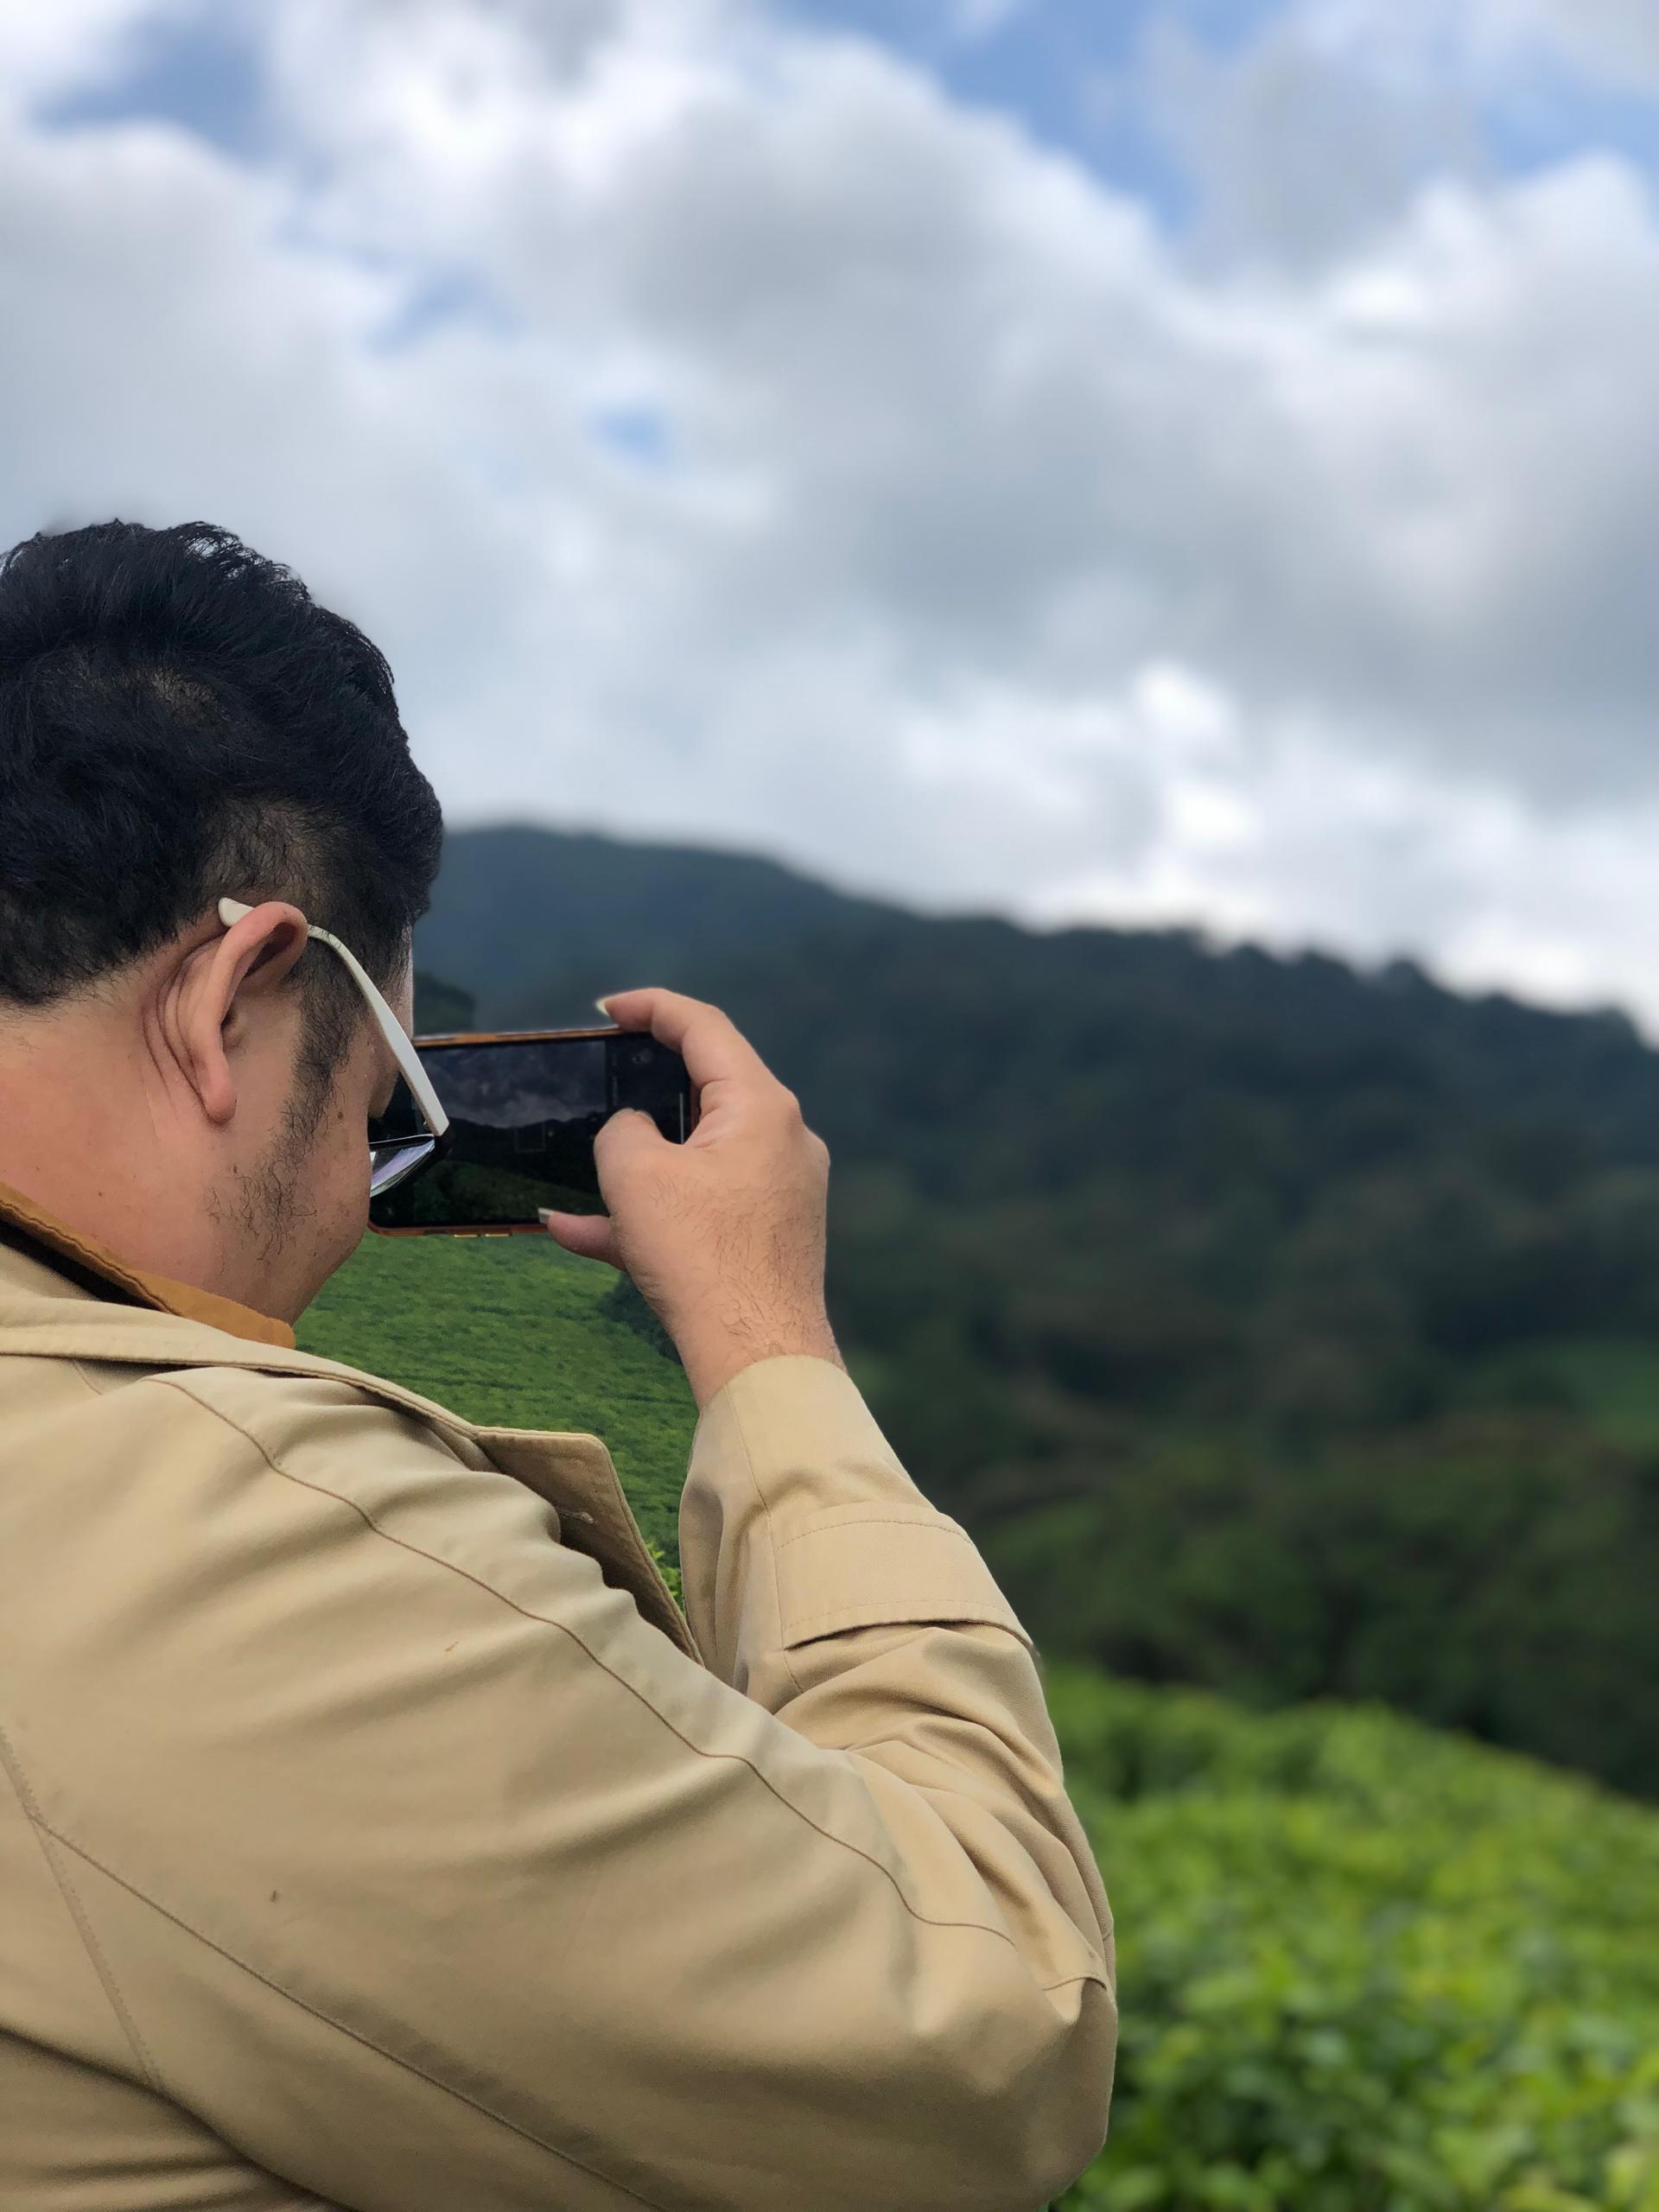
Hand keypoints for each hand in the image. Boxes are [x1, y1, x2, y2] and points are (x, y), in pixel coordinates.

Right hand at [538, 988, 843, 1408]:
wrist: (758, 1357)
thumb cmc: (700, 1255)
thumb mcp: (635, 1175)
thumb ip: (623, 1130)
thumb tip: (634, 1131)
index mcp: (761, 1106)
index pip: (706, 1028)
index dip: (652, 1008)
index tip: (607, 1010)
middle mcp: (783, 1138)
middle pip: (706, 1091)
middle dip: (643, 1088)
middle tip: (599, 1079)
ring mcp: (781, 1190)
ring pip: (696, 1158)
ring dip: (634, 1167)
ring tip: (574, 1171)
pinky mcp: (771, 1235)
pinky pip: (702, 1207)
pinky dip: (651, 1213)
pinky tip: (576, 1232)